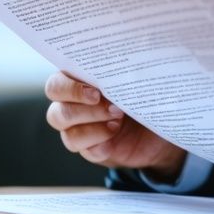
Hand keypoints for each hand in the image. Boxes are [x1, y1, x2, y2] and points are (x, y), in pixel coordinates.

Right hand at [44, 71, 186, 180]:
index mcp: (76, 83)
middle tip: (114, 108)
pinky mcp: (93, 150)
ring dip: (95, 130)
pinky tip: (115, 137)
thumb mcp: (132, 78)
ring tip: (118, 121)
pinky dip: (102, 145)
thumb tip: (123, 61)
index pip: (55, 86)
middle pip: (57, 114)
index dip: (69, 90)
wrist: (159, 122)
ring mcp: (80, 131)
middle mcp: (72, 108)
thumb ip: (119, 71)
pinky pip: (87, 152)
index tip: (96, 93)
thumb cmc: (142, 91)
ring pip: (69, 137)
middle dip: (86, 112)